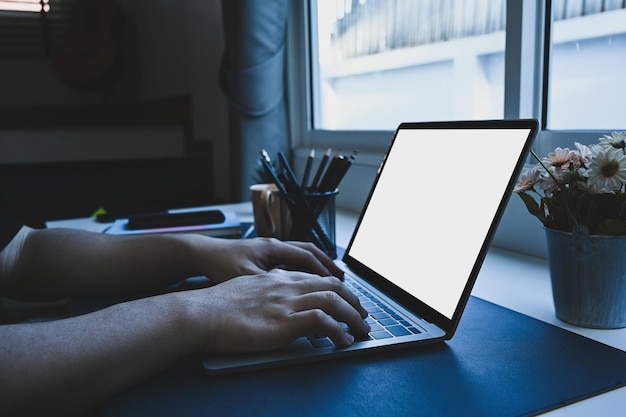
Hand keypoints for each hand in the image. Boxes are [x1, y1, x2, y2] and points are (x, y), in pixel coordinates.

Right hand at [187, 269, 369, 352]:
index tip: (347, 301)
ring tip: (362, 331)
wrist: (200, 313)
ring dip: (353, 317)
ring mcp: (286, 302)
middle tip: (363, 316)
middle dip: (353, 301)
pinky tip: (344, 341)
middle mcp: (286, 286)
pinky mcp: (284, 322)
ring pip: (333, 300)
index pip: (317, 278)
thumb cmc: (215, 307)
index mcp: (277, 279)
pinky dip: (338, 331)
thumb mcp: (245, 291)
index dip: (337, 289)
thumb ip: (265, 293)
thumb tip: (276, 305)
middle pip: (332, 286)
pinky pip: (322, 321)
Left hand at [194, 237, 343, 283]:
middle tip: (343, 278)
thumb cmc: (220, 264)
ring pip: (300, 255)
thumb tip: (293, 293)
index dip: (324, 269)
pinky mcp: (262, 257)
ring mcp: (268, 250)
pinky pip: (289, 261)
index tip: (338, 281)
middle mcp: (274, 245)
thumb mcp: (246, 277)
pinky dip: (302, 269)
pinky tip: (304, 281)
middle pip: (308, 252)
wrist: (200, 254)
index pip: (306, 256)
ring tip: (330, 278)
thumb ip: (270, 284)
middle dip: (327, 264)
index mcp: (273, 248)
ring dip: (316, 266)